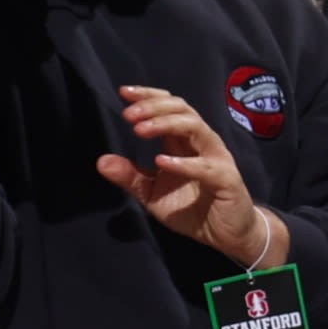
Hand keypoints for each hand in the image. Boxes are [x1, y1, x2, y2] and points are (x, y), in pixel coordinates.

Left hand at [102, 84, 280, 267]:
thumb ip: (130, 176)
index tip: (123, 93)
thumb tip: (101, 161)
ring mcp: (216, 158)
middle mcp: (201, 143)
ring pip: (195, 127)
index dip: (148, 97)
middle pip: (181, 109)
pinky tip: (162, 161)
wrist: (226, 235)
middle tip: (129, 114)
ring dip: (166, 124)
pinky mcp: (226, 179)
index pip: (168, 107)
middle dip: (153, 107)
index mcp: (183, 142)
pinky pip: (205, 166)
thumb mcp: (152, 194)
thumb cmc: (192, 210)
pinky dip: (183, 162)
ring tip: (141, 130)